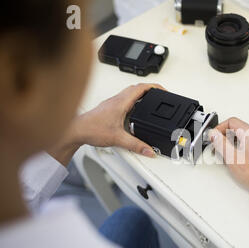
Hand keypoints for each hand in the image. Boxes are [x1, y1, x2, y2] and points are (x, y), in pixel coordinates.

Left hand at [48, 83, 163, 165]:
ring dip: (141, 93)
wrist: (76, 131)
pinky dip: (133, 100)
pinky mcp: (108, 107)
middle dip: (150, 89)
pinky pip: (124, 98)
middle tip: (160, 94)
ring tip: (150, 100)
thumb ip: (137, 146)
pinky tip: (134, 110)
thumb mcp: (119, 139)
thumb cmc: (91, 130)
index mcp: (121, 102)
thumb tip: (150, 150)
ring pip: (129, 92)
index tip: (164, 90)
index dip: (155, 87)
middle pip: (136, 87)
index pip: (141, 88)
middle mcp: (116, 100)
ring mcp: (112, 102)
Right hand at [210, 117, 248, 215]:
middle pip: (236, 128)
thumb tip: (214, 134)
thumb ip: (221, 143)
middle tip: (216, 146)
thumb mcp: (232, 157)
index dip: (219, 128)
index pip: (231, 121)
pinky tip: (234, 158)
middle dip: (224, 136)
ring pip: (241, 136)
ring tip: (224, 154)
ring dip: (230, 143)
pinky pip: (247, 143)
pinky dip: (238, 147)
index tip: (213, 137)